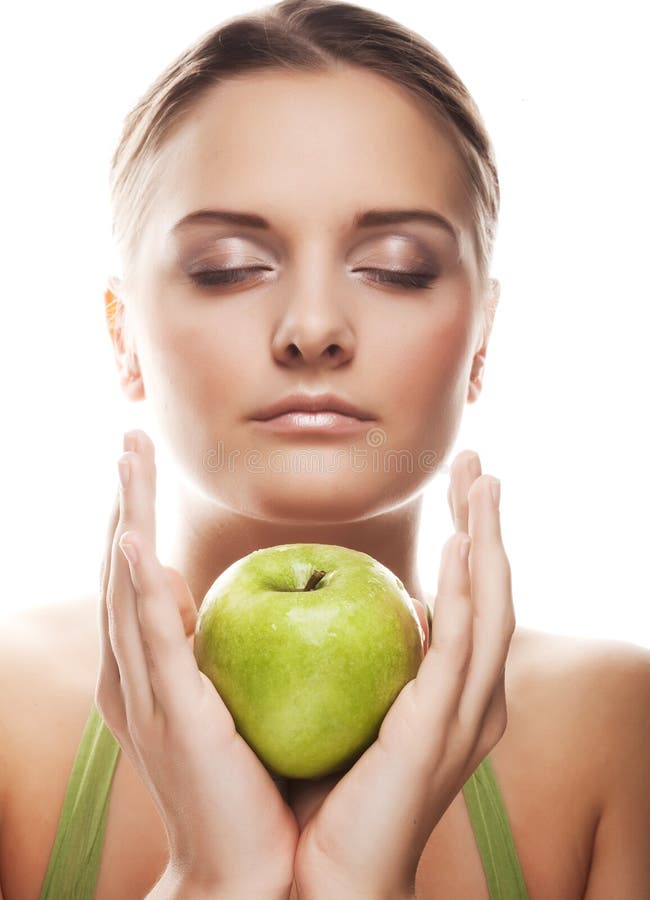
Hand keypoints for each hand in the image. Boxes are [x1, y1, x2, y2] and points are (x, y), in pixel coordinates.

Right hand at [95, 429, 298, 895]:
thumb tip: (267, 598)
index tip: (146, 463)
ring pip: (129, 588)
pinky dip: (140, 589)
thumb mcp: (240, 702)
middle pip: (124, 566)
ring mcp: (146, 693)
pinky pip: (153, 641)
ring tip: (128, 461)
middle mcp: (135, 674)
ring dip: (127, 520)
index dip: (141, 515)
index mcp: (154, 668)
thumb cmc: (255, 783)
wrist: (251, 870)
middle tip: (130, 439)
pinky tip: (133, 543)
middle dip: (126, 500)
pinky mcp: (169, 714)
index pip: (144, 573)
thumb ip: (235, 652)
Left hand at [291, 450, 514, 899]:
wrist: (320, 878)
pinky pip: (458, 648)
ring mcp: (465, 716)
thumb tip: (318, 595)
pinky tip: (461, 547)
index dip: (471, 538)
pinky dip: (464, 594)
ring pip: (490, 609)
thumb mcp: (346, 706)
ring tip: (480, 483)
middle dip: (488, 524)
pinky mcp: (440, 730)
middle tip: (478, 464)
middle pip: (492, 591)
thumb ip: (354, 658)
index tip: (459, 485)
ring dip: (487, 541)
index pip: (470, 597)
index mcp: (452, 692)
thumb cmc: (326, 792)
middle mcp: (474, 699)